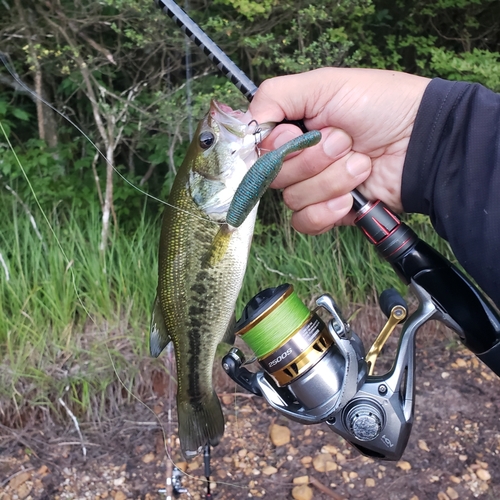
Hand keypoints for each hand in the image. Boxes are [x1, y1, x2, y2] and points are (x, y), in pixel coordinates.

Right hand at [248, 68, 430, 233]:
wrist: (422, 142)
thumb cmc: (380, 105)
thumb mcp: (325, 84)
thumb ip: (276, 96)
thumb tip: (246, 125)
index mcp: (293, 128)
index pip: (258, 148)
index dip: (276, 146)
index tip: (298, 132)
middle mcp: (298, 158)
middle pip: (274, 176)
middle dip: (313, 159)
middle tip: (345, 141)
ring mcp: (314, 186)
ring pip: (293, 199)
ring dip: (331, 180)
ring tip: (361, 163)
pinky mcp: (330, 211)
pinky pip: (306, 222)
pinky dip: (327, 210)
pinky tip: (349, 198)